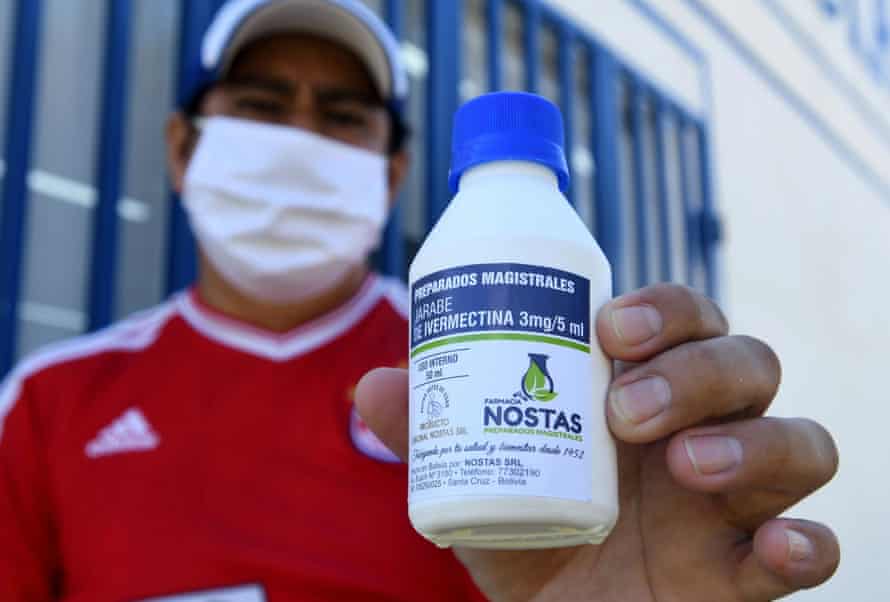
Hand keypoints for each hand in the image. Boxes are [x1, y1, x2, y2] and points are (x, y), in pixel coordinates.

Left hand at [356, 284, 839, 601]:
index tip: (608, 325)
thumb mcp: (480, 478)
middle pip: (745, 364)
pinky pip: (817, 544)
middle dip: (693, 372)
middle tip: (624, 409)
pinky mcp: (749, 570)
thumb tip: (375, 387)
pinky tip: (772, 546)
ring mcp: (735, 500)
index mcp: (643, 390)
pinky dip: (807, 542)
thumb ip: (434, 433)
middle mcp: (704, 430)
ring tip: (686, 464)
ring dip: (755, 441)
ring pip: (799, 440)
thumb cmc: (531, 533)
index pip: (683, 320)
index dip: (663, 308)